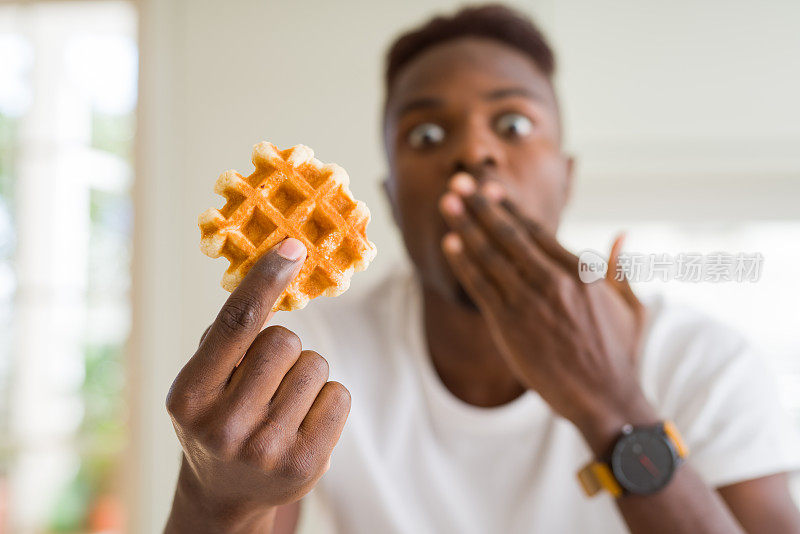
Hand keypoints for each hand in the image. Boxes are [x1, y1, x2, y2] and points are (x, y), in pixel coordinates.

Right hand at [165, 238, 350, 531]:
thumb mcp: (201, 382)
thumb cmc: (215, 419)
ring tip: (280, 404)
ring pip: (316, 365)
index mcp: (189, 396)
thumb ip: (227, 338)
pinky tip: (302, 421)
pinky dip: (325, 399)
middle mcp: (224, 426)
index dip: (266, 279)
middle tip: (266, 376)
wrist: (224, 494)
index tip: (293, 246)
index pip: (235, 324)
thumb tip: (273, 274)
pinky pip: (338, 395)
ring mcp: (266, 450)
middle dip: (283, 348)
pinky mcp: (306, 464)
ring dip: (305, 374)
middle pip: (285, 341)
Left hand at [438, 173, 654, 454]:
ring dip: (465, 227)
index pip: (537, 231)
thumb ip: (620, 268)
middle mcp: (553, 282)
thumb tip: (622, 235)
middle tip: (458, 181)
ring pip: (490, 256)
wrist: (605, 399)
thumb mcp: (630, 305)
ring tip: (447, 202)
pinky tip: (449, 244)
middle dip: (481, 206)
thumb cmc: (620, 354)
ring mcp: (530, 303)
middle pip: (509, 235)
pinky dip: (463, 263)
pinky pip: (480, 287)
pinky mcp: (510, 326)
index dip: (510, 208)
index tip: (491, 188)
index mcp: (581, 273)